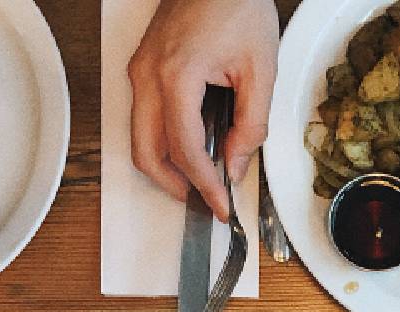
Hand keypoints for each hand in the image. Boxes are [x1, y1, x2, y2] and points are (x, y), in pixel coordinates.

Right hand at [128, 0, 279, 219]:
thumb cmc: (236, 4)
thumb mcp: (260, 69)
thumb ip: (251, 125)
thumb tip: (236, 164)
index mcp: (177, 76)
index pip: (185, 149)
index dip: (204, 185)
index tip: (221, 204)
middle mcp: (148, 76)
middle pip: (145, 152)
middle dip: (173, 185)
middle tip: (204, 199)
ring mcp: (140, 71)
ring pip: (139, 137)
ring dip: (166, 164)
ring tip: (200, 176)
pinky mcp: (142, 67)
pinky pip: (144, 116)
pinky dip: (163, 140)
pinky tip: (193, 144)